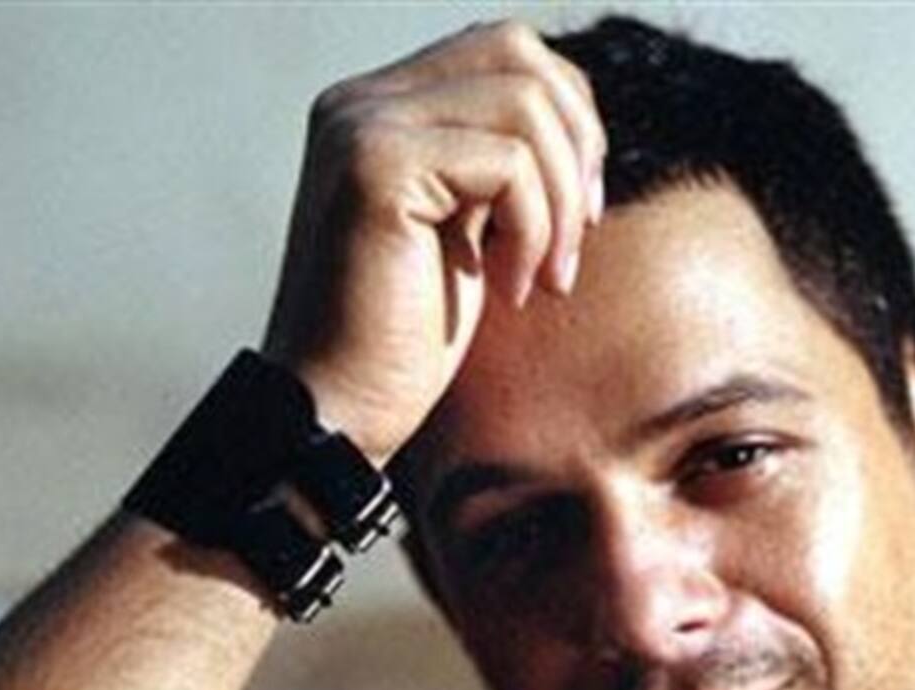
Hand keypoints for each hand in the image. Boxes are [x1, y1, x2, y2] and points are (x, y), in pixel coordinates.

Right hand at [263, 20, 606, 464]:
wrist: (337, 413)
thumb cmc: (401, 344)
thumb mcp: (464, 234)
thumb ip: (495, 169)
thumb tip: (577, 130)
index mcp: (379, 111)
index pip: (505, 54)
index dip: (568, 122)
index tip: (578, 217)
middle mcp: (360, 103)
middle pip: (518, 52)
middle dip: (577, 145)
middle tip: (575, 239)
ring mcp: (362, 127)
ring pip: (524, 103)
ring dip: (560, 201)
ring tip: (546, 278)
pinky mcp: (376, 167)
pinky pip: (508, 162)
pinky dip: (534, 229)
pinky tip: (512, 291)